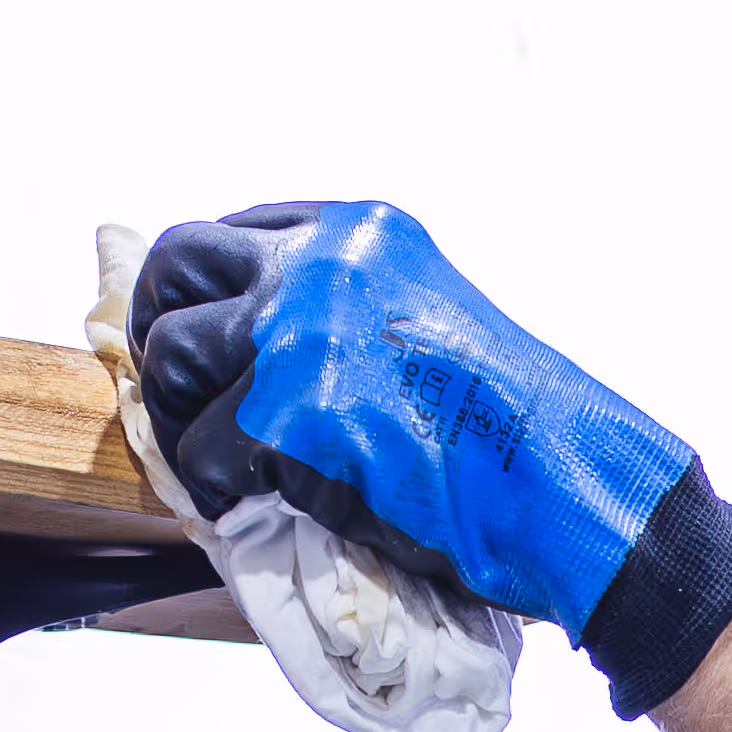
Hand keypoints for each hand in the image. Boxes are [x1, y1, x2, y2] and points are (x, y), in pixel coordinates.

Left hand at [131, 203, 731, 718]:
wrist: (565, 488)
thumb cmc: (514, 430)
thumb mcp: (430, 318)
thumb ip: (347, 307)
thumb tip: (263, 338)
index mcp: (358, 234)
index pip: (229, 230)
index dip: (206, 290)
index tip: (215, 340)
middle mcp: (320, 266)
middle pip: (174, 265)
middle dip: (165, 330)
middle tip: (184, 392)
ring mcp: (298, 337)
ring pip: (171, 360)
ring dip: (183, 416)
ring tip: (228, 457)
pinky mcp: (285, 421)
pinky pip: (197, 454)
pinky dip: (217, 489)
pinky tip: (260, 501)